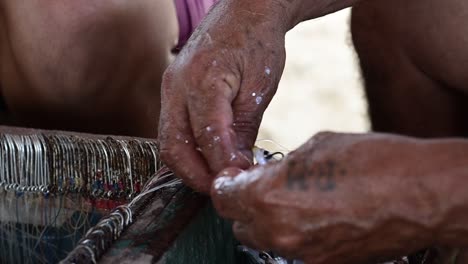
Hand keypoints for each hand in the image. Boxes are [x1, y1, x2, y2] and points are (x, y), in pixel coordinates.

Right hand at [159, 1, 289, 192]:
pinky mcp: (172, 91)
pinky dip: (188, 150)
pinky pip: (172, 129)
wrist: (244, 10)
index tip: (237, 184)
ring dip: (189, 166)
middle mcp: (176, 86)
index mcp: (202, 81)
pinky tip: (207, 158)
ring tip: (215, 178)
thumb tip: (234, 166)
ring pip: (169, 141)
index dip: (222, 167)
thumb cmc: (257, 41)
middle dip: (196, 176)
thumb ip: (243, 129)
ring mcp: (170, 88)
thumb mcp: (259, 87)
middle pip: (174, 146)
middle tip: (221, 191)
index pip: (206, 138)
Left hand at [212, 132, 437, 262]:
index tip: (234, 177)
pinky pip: (292, 248)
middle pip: (239, 224)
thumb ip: (281, 166)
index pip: (223, 198)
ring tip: (290, 197)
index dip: (226, 184)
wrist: (422, 196)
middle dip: (244, 204)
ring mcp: (301, 254)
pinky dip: (292, 232)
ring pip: (264, 239)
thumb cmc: (373, 162)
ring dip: (267, 219)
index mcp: (268, 198)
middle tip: (261, 184)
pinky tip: (312, 213)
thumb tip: (268, 174)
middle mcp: (278, 232)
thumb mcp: (315, 147)